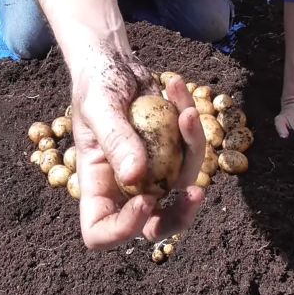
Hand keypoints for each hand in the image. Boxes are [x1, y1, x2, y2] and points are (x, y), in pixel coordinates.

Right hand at [71, 52, 205, 249]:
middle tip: (197, 193)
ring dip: (193, 149)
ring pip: (182, 189)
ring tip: (185, 110)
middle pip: (151, 227)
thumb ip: (116, 140)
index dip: (123, 228)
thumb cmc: (97, 84)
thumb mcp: (100, 107)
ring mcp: (152, 173)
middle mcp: (124, 187)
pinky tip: (178, 92)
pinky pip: (191, 154)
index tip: (145, 198)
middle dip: (179, 217)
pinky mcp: (172, 155)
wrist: (114, 63)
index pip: (100, 230)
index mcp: (96, 184)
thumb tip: (137, 177)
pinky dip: (192, 126)